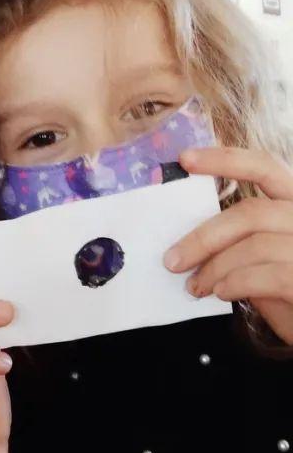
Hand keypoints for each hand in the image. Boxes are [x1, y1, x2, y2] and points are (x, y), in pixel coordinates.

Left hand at [164, 146, 292, 344]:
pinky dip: (234, 284)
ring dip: (214, 267)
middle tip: (172, 260)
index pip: (266, 167)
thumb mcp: (268, 259)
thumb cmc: (291, 293)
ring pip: (253, 246)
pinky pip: (264, 276)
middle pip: (250, 213)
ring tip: (195, 286)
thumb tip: (193, 237)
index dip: (226, 159)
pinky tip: (222, 293)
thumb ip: (243, 240)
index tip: (185, 159)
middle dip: (204, 237)